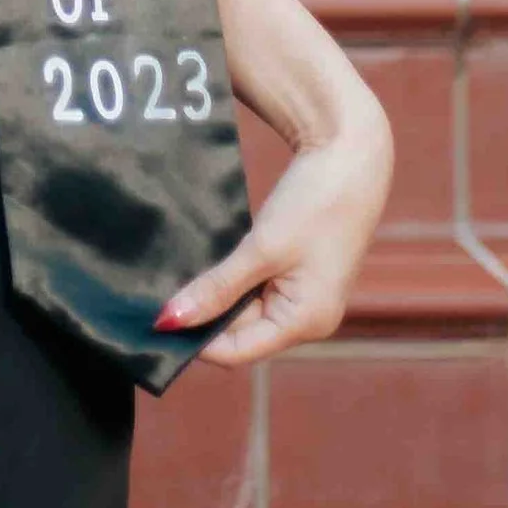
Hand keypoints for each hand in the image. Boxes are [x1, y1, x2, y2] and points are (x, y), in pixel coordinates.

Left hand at [158, 105, 392, 368]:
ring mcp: (306, 297)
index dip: (196, 340)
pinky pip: (257, 290)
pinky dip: (233, 281)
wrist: (351, 155)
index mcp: (305, 322)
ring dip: (216, 296)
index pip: (237, 351)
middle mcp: (309, 319)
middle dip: (204, 315)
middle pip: (241, 332)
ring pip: (246, 310)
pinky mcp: (301, 274)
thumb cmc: (316, 202)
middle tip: (159, 293)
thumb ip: (217, 288)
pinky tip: (209, 264)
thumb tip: (172, 320)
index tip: (155, 319)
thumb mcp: (261, 248)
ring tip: (179, 276)